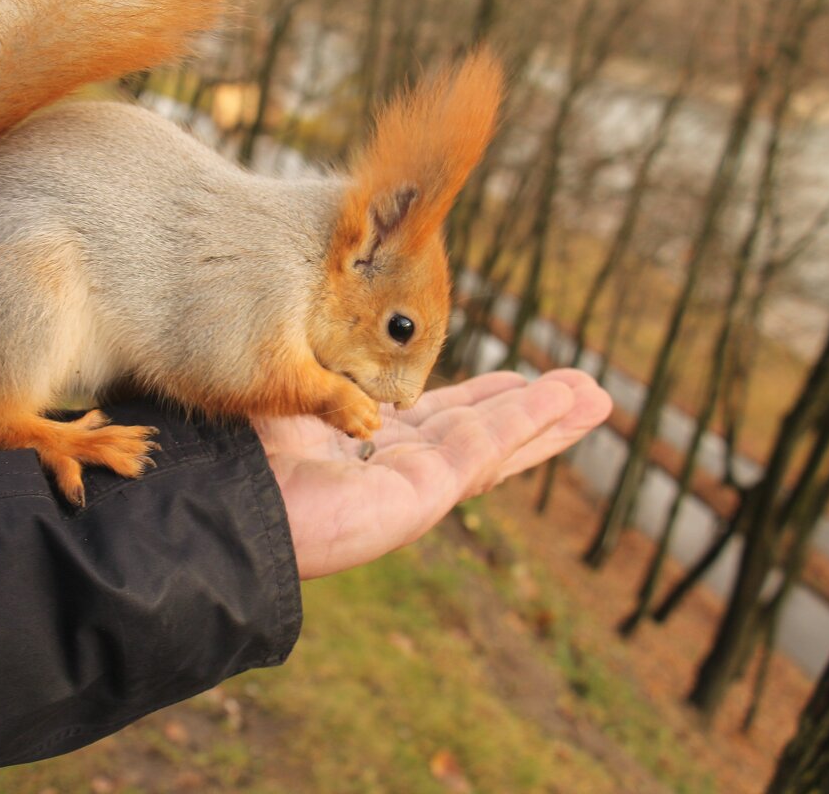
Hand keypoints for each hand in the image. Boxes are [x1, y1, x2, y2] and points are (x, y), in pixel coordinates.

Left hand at [254, 369, 612, 579]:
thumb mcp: (298, 387)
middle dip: (534, 414)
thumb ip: (332, 370)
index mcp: (367, 442)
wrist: (230, 497)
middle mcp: (396, 464)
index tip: (523, 380)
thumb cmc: (246, 446)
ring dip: (549, 421)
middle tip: (582, 392)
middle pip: (482, 435)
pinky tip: (569, 403)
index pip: (443, 419)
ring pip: (497, 444)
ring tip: (597, 400)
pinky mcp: (425, 496)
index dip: (488, 401)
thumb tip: (335, 331)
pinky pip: (486, 450)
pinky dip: (529, 425)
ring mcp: (415, 484)